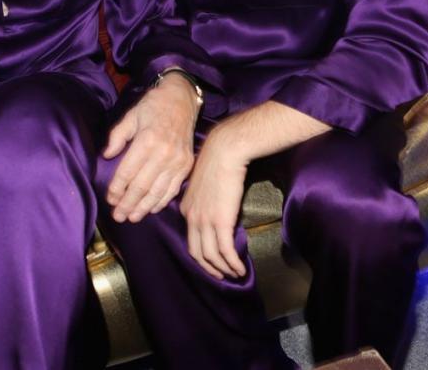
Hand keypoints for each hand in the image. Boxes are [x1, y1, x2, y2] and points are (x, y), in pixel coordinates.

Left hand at [102, 72, 199, 222]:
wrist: (182, 99)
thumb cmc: (153, 106)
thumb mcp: (131, 115)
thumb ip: (117, 136)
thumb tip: (106, 156)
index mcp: (147, 140)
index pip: (128, 172)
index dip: (117, 188)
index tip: (110, 199)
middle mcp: (163, 153)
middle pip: (141, 186)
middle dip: (128, 203)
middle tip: (118, 216)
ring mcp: (177, 161)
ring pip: (157, 192)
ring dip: (143, 207)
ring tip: (132, 217)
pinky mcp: (186, 165)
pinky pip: (172, 189)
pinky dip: (161, 201)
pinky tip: (151, 208)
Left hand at [179, 121, 248, 279]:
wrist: (224, 152)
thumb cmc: (217, 162)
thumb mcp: (203, 185)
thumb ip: (204, 201)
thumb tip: (216, 212)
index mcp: (186, 209)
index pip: (191, 239)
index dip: (201, 254)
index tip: (212, 260)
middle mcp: (192, 218)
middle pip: (197, 253)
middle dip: (210, 268)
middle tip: (221, 275)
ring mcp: (205, 221)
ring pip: (211, 256)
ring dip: (224, 269)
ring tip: (235, 274)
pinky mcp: (221, 221)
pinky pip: (225, 251)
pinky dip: (232, 263)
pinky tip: (240, 268)